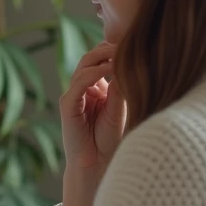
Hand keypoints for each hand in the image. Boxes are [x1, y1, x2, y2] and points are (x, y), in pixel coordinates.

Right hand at [59, 41, 127, 205]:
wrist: (96, 164)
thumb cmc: (110, 140)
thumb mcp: (121, 107)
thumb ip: (122, 85)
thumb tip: (130, 59)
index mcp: (96, 87)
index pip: (103, 59)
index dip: (116, 49)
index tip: (137, 42)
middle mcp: (83, 88)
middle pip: (92, 57)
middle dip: (109, 47)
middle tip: (128, 41)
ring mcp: (74, 95)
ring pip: (85, 65)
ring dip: (103, 56)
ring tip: (121, 52)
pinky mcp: (68, 104)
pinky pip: (79, 81)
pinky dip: (94, 73)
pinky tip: (110, 68)